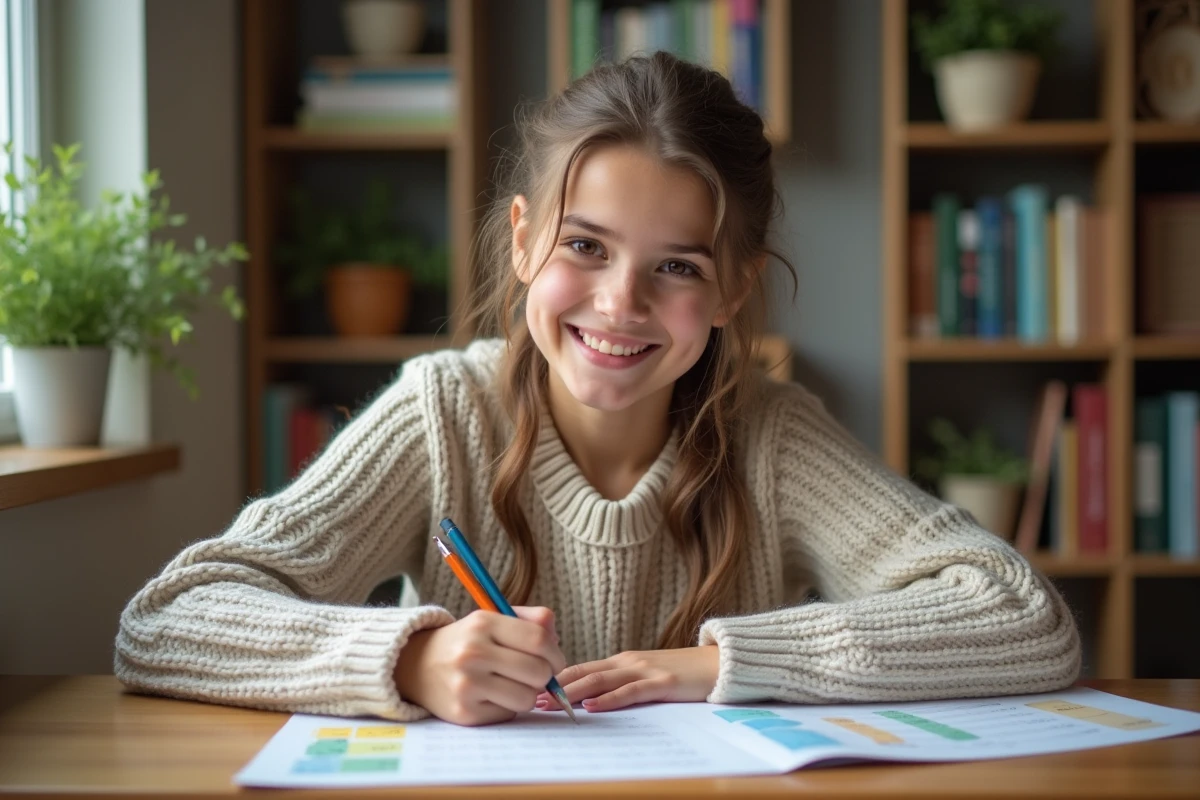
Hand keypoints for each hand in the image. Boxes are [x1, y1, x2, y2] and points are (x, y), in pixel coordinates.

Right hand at [394, 606, 565, 725]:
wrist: (417, 665)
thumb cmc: (467, 641)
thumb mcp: (493, 619)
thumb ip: (531, 621)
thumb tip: (556, 642)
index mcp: (484, 623)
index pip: (539, 639)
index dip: (556, 654)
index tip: (554, 660)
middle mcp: (473, 653)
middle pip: (538, 672)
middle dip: (545, 676)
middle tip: (535, 674)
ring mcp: (466, 685)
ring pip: (527, 698)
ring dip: (527, 694)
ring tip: (513, 685)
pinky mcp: (464, 713)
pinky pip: (508, 714)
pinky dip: (507, 707)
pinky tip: (492, 696)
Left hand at [535, 646, 719, 712]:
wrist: (717, 665)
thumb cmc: (680, 674)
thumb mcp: (645, 676)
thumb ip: (620, 683)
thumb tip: (590, 701)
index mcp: (620, 661)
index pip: (579, 668)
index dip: (553, 680)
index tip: (530, 690)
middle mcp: (627, 662)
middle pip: (583, 672)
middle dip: (554, 687)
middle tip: (530, 698)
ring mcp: (644, 670)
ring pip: (600, 680)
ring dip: (573, 693)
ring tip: (551, 703)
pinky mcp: (662, 682)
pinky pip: (630, 691)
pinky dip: (609, 699)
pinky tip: (593, 707)